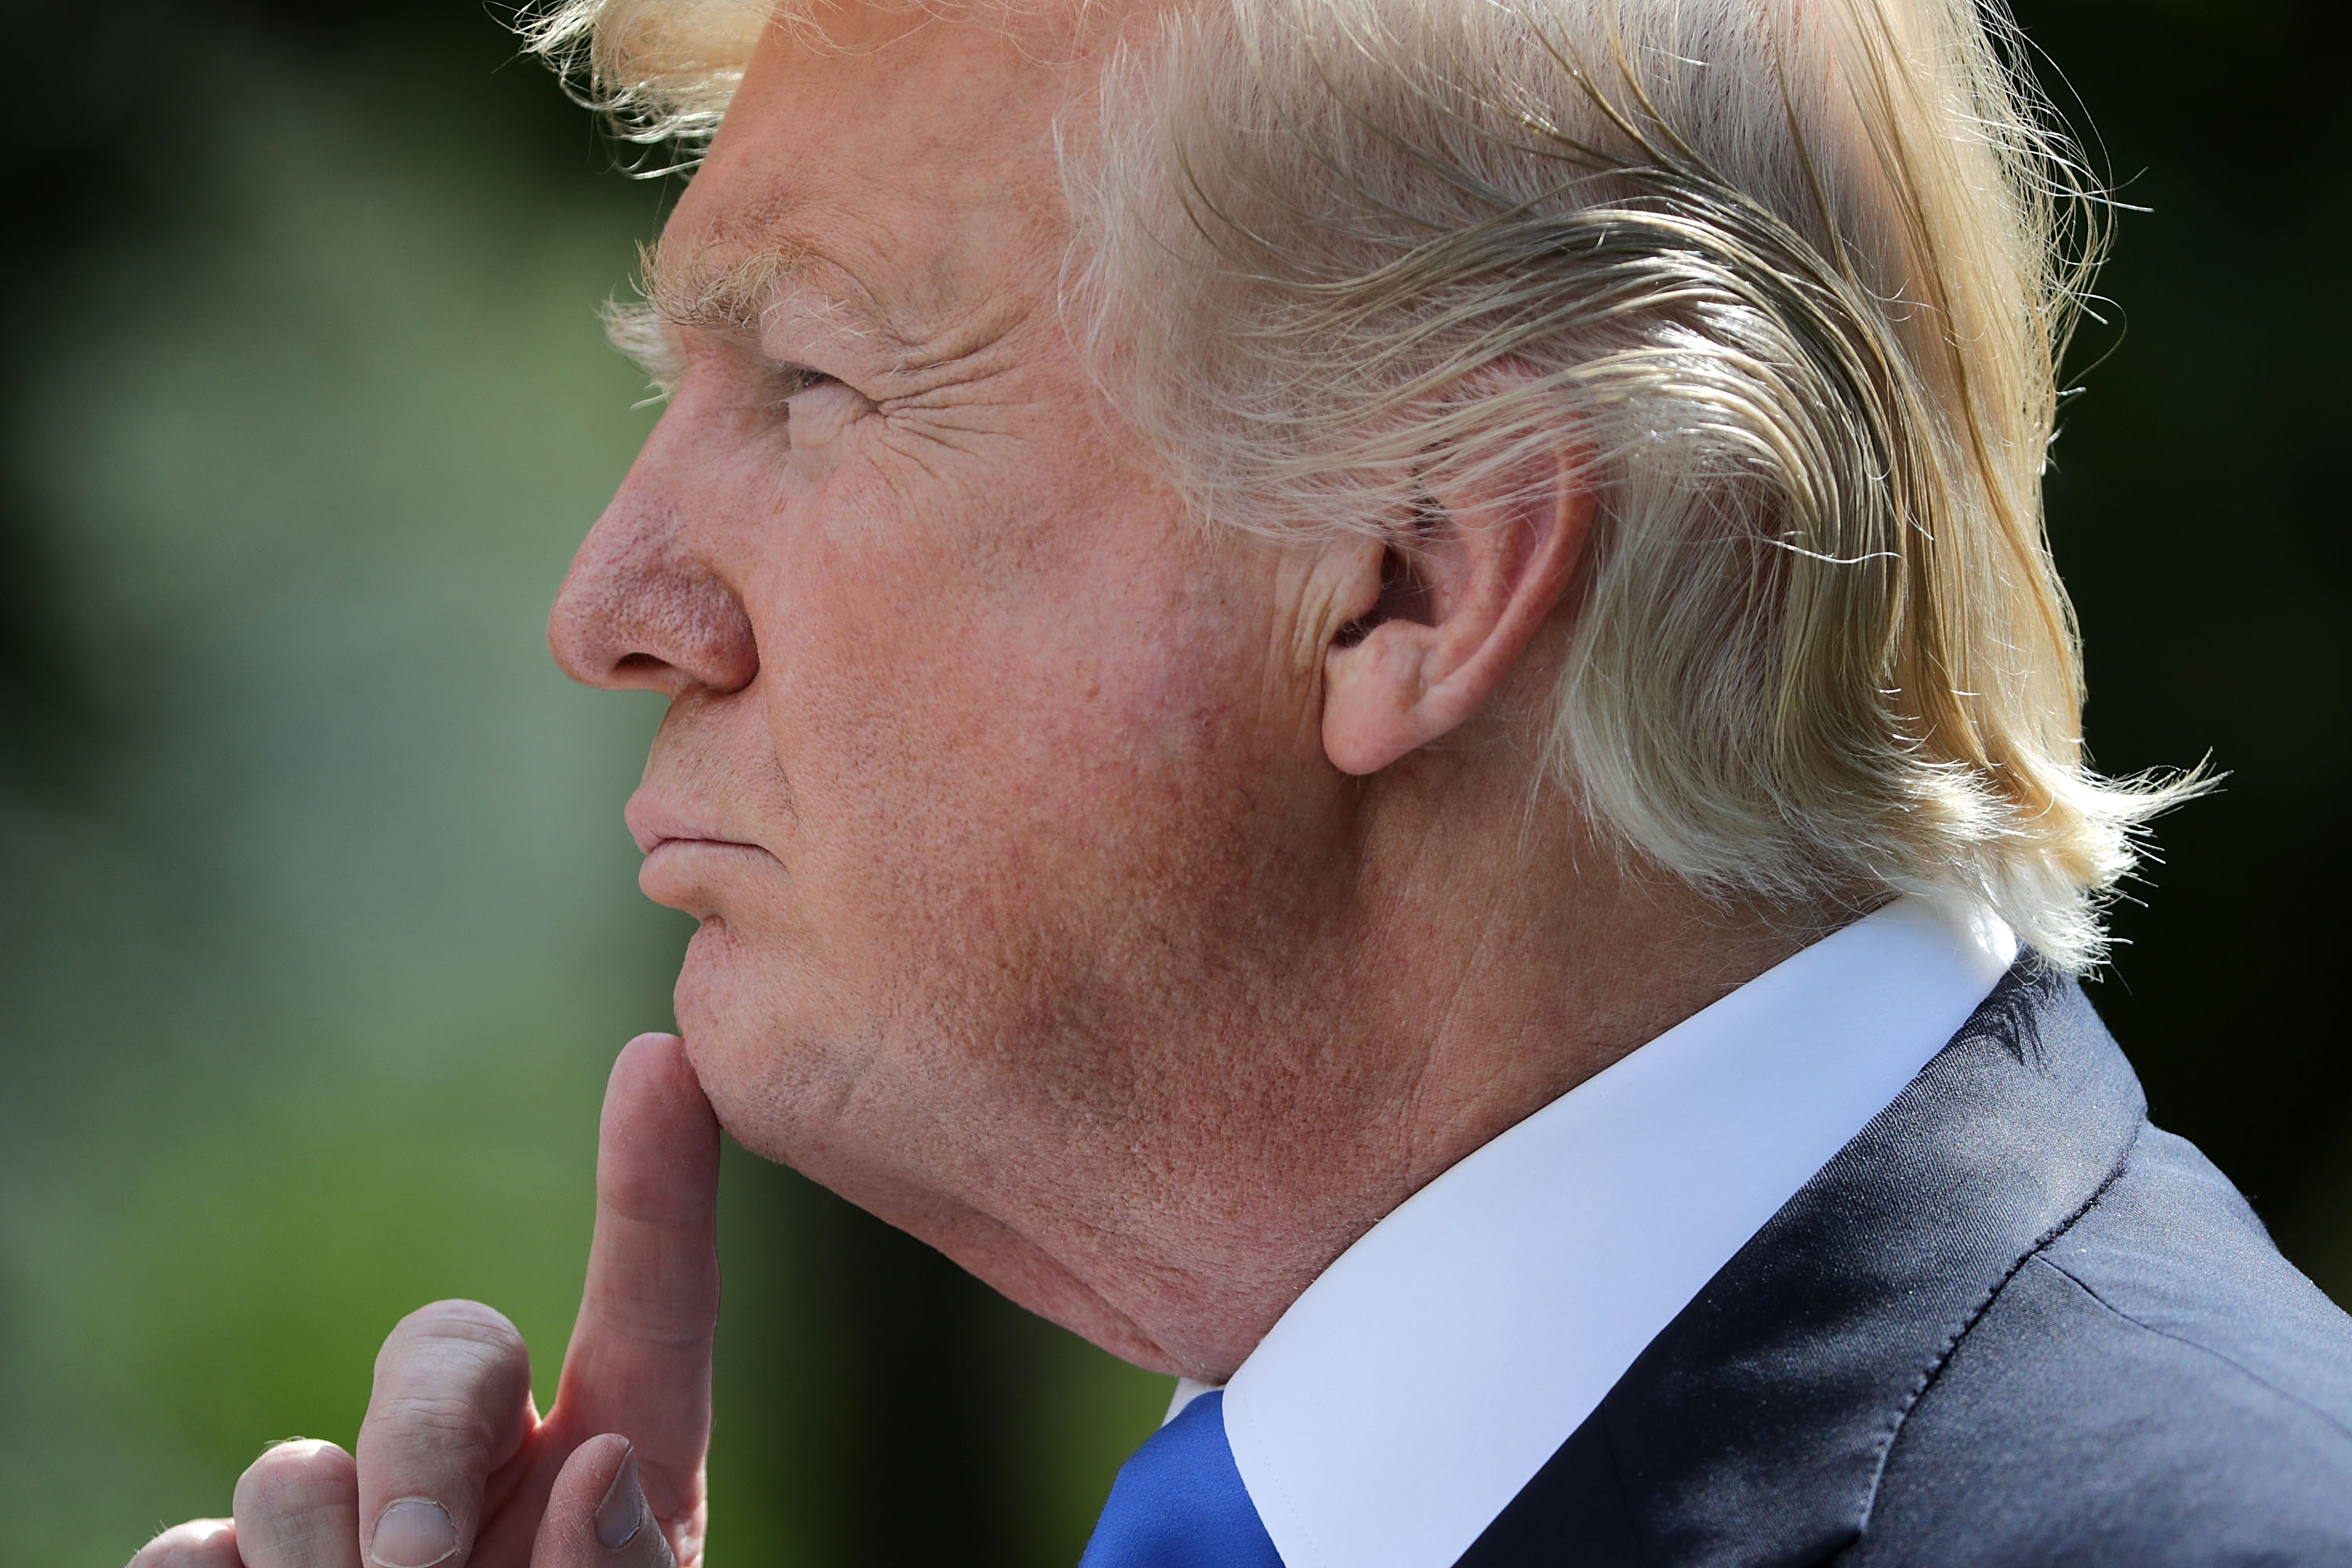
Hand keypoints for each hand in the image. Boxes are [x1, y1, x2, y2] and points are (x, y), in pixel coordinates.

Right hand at [130, 1033, 722, 1567]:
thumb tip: (599, 1465)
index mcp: (618, 1468)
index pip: (652, 1309)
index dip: (659, 1183)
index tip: (664, 1058)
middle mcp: (488, 1471)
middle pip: (445, 1351)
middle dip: (425, 1440)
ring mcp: (350, 1523)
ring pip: (303, 1462)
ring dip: (325, 1556)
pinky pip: (193, 1552)